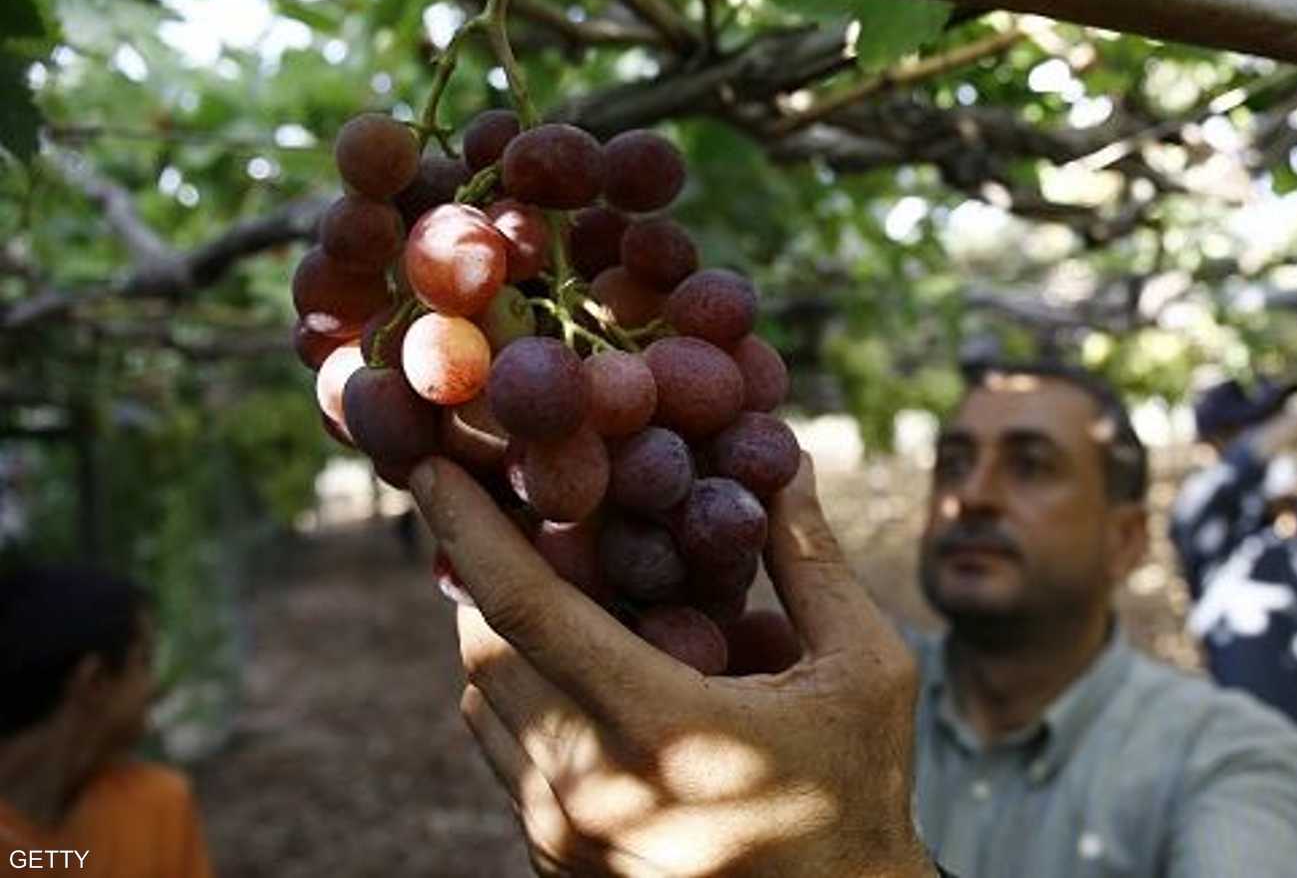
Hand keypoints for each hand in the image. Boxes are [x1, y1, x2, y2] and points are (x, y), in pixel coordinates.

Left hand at [411, 455, 934, 877]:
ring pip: (481, 708)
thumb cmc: (862, 797)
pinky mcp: (556, 864)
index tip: (433, 469)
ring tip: (569, 602)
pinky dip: (527, 703)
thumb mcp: (863, 671)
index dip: (470, 529)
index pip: (524, 611)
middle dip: (487, 579)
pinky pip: (507, 760)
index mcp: (657, 728)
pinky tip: (595, 681)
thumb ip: (811, 561)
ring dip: (505, 642)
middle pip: (482, 653)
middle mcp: (588, 789)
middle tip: (527, 527)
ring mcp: (563, 838)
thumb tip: (785, 460)